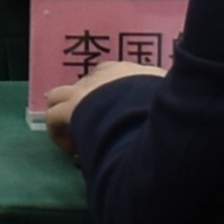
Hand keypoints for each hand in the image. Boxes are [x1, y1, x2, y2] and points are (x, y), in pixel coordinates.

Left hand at [38, 61, 158, 151]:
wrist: (148, 109)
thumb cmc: (162, 106)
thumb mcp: (168, 96)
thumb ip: (162, 98)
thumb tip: (170, 113)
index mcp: (126, 72)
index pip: (106, 76)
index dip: (104, 96)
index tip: (113, 119)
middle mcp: (102, 76)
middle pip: (83, 85)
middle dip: (83, 106)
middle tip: (95, 131)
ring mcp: (84, 89)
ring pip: (58, 96)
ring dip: (64, 115)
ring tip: (77, 139)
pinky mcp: (71, 107)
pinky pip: (53, 117)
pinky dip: (60, 134)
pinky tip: (74, 151)